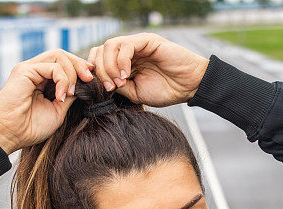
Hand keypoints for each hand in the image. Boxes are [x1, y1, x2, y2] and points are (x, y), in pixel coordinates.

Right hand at [0, 49, 95, 153]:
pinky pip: (52, 66)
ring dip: (71, 73)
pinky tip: (60, 96)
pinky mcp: (25, 70)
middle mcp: (35, 71)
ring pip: (59, 56)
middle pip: (62, 55)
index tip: (92, 79)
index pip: (64, 63)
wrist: (10, 135)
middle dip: (79, 65)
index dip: (80, 68)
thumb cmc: (31, 128)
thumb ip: (69, 96)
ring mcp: (29, 69)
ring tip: (70, 93)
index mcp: (42, 80)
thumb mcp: (58, 110)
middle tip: (89, 80)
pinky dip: (62, 79)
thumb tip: (84, 85)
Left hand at [86, 33, 208, 107]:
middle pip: (100, 51)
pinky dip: (121, 61)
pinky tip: (126, 75)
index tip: (97, 90)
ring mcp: (137, 44)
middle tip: (110, 88)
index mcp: (123, 62)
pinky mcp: (147, 40)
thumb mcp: (135, 93)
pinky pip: (126, 45)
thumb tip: (99, 85)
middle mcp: (128, 51)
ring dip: (109, 67)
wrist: (188, 87)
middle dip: (100, 71)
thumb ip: (117, 86)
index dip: (93, 72)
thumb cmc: (166, 90)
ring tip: (119, 82)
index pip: (98, 59)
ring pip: (109, 46)